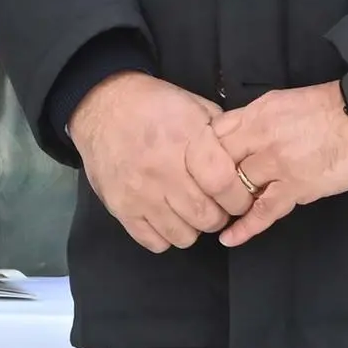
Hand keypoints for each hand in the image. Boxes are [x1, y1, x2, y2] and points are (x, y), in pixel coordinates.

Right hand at [69, 73, 253, 251]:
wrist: (101, 105)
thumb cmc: (153, 105)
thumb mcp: (194, 107)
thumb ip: (222, 135)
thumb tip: (246, 163)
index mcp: (186, 141)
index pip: (225, 185)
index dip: (239, 198)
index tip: (237, 196)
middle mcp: (163, 170)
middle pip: (207, 217)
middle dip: (218, 215)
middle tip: (213, 204)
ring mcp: (139, 192)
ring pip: (183, 236)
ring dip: (192, 227)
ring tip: (187, 210)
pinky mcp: (120, 207)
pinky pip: (154, 242)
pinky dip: (165, 235)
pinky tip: (165, 216)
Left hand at [210, 83, 347, 247]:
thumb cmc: (331, 107)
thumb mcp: (284, 102)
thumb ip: (257, 119)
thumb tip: (239, 136)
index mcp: (256, 113)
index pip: (211, 134)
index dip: (200, 153)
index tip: (194, 168)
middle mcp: (259, 136)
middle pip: (216, 162)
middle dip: (206, 180)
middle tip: (200, 195)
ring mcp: (277, 163)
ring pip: (236, 187)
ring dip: (226, 202)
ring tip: (215, 215)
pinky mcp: (297, 187)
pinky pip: (264, 211)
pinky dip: (245, 227)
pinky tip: (228, 238)